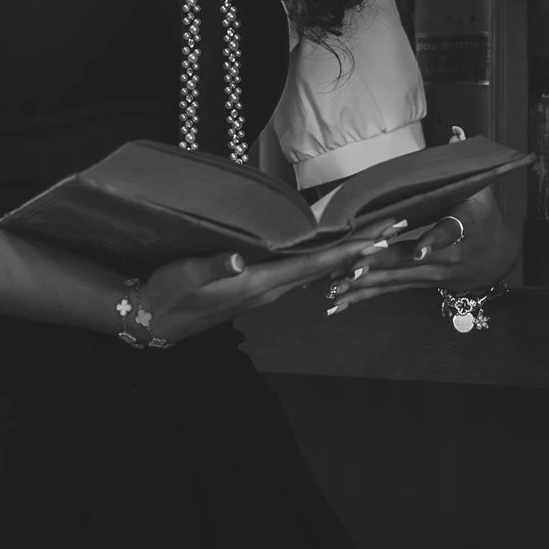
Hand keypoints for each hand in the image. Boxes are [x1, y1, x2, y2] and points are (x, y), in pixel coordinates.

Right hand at [133, 230, 396, 346]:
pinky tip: (332, 255)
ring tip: (375, 237)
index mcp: (261, 283)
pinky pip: (300, 273)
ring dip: (346, 254)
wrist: (155, 320)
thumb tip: (239, 260)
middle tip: (394, 229)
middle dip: (360, 248)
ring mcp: (266, 291)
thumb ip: (215, 266)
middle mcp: (271, 289)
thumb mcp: (187, 275)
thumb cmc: (169, 293)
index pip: (315, 265)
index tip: (379, 239)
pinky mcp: (257, 288)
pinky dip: (323, 261)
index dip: (348, 251)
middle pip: (326, 267)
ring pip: (316, 270)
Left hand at [323, 178, 521, 312]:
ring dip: (364, 285)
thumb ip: (464, 166)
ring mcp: (433, 275)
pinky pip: (391, 290)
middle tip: (348, 268)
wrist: (499, 260)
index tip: (419, 252)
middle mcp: (447, 258)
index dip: (432, 243)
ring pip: (395, 280)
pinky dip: (365, 296)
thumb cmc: (485, 219)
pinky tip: (339, 303)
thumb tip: (455, 132)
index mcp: (463, 230)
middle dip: (377, 265)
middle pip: (409, 262)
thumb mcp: (481, 192)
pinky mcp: (422, 285)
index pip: (446, 235)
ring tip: (335, 289)